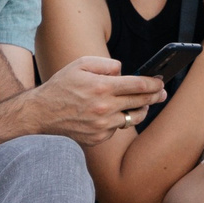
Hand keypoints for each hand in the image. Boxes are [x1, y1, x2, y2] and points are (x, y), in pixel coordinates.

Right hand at [29, 55, 164, 147]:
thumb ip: (106, 65)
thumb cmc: (62, 85)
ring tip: (143, 105)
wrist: (41, 112)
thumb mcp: (81, 64)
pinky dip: (117, 121)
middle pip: (140, 102)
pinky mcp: (98, 138)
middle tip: (162, 93)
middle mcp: (104, 108)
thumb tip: (124, 71)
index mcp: (102, 87)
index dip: (154, 83)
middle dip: (155, 96)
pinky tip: (112, 114)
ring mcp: (102, 125)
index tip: (161, 82)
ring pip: (132, 118)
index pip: (138, 85)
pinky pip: (116, 129)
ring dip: (140, 110)